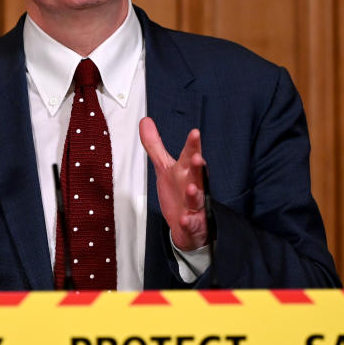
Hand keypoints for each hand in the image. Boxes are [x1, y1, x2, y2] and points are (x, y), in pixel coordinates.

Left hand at [138, 117, 207, 250]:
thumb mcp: (164, 167)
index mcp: (187, 171)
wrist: (188, 224)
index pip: (190, 155)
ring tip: (192, 188)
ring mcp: (195, 205)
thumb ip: (154, 145)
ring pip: (197, 198)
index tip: (194, 132)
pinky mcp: (193, 223)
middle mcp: (194, 185)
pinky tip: (185, 219)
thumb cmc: (178, 192)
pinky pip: (192, 223)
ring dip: (195, 193)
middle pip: (198, 174)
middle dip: (198, 165)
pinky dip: (189, 222)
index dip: (192, 144)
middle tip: (198, 157)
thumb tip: (145, 120)